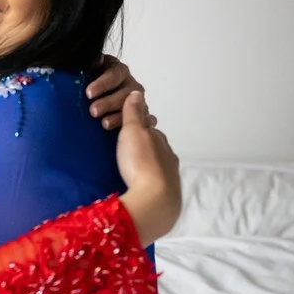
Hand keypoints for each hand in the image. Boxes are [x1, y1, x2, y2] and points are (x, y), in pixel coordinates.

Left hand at [86, 55, 154, 130]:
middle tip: (93, 111)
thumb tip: (72, 65)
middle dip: (109, 102)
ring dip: (119, 116)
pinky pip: (146, 120)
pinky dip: (138, 125)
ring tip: (104, 123)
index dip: (102, 83)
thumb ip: (82, 72)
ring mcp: (137, 100)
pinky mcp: (141, 115)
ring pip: (136, 107)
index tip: (89, 93)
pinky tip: (126, 131)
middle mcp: (130, 84)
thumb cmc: (87, 86)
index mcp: (117, 70)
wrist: (94, 99)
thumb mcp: (84, 74)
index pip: (114, 74)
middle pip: (125, 92)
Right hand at [116, 92, 180, 245]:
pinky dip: (147, 182)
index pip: (151, 129)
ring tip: (129, 169)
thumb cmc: (141, 163)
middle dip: (144, 147)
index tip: (125, 126)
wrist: (154, 201)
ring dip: (146, 166)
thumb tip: (137, 92)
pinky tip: (137, 186)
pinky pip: (155, 184)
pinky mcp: (165, 196)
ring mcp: (169, 178)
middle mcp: (168, 158)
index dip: (139, 126)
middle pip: (155, 148)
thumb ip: (133, 113)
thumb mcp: (132, 132)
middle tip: (124, 149)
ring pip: (157, 167)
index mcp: (161, 142)